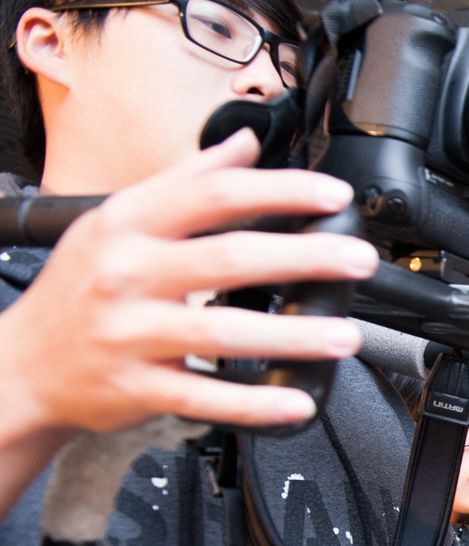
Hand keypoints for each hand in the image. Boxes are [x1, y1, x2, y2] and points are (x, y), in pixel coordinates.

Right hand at [0, 128, 370, 440]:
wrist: (24, 365)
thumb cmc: (81, 289)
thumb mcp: (116, 219)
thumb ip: (185, 181)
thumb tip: (243, 142)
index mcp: (128, 223)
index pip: (214, 195)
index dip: (281, 191)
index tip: (333, 194)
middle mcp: (128, 273)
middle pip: (229, 258)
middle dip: (305, 258)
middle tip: (358, 261)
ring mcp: (131, 333)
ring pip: (222, 332)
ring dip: (293, 335)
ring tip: (345, 335)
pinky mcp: (136, 387)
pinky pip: (204, 397)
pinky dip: (254, 403)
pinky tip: (295, 400)